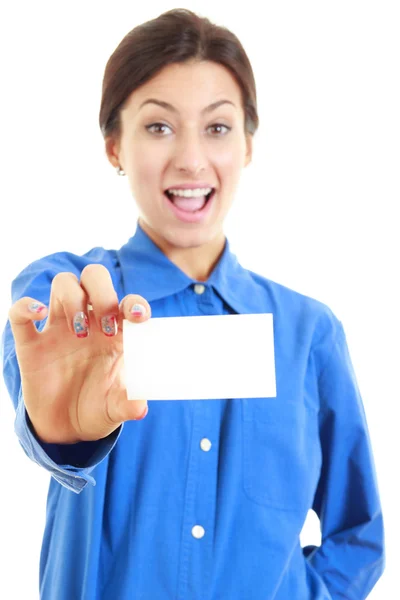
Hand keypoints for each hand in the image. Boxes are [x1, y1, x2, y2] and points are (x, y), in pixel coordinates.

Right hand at [8, 264, 150, 443]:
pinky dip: (26, 306)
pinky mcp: (32, 343)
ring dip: (73, 298)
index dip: (135, 303)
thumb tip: (140, 408)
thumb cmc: (99, 408)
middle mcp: (90, 322)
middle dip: (102, 292)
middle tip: (105, 327)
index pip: (128, 302)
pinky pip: (20, 312)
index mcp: (116, 332)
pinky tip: (38, 314)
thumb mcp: (116, 408)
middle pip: (94, 278)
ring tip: (78, 333)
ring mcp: (59, 328)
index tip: (137, 318)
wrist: (67, 428)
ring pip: (63, 283)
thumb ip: (128, 404)